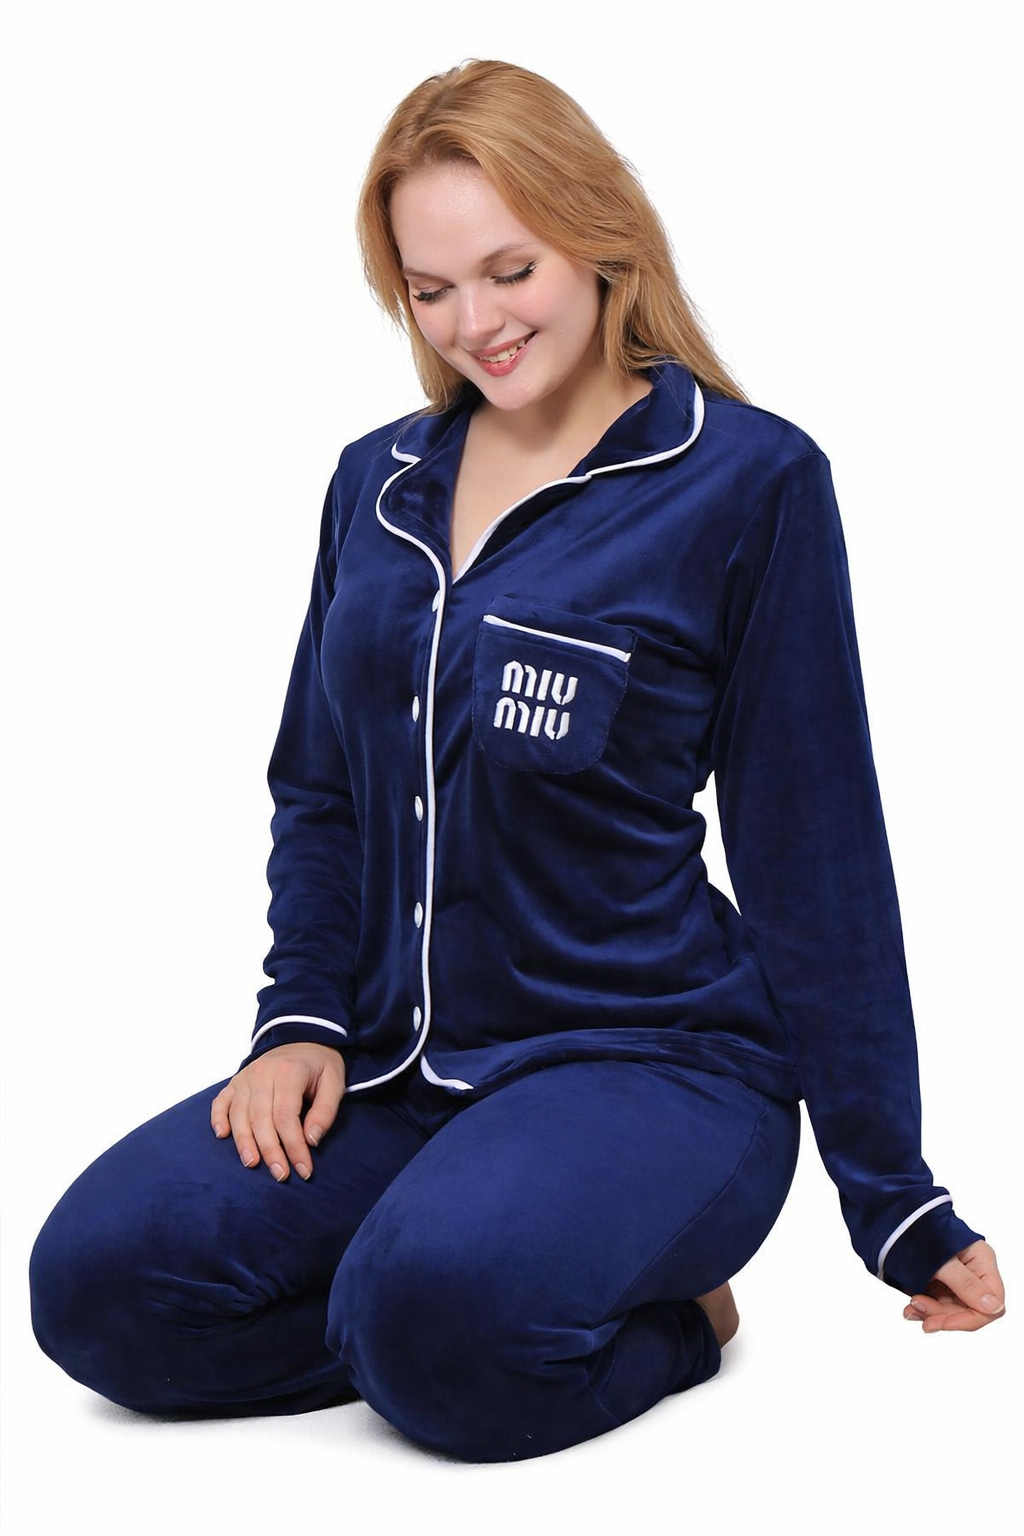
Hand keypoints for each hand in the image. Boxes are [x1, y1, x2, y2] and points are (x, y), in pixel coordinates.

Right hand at [210, 1042, 346, 1181]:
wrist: (303, 1039)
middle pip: (261, 1119)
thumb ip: (325, 1111)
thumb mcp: (335, 1082)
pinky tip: (222, 1136)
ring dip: (244, 1142)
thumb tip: (311, 1141)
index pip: (287, 1116)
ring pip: (239, 1114)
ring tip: (252, 1164)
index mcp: (289, 1072)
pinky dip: (218, 1118)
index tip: (304, 1170)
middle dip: (271, 1151)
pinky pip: (221, 1101)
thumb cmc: (319, 1066)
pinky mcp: (235, 1082)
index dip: (294, 1146)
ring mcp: (246, 1077)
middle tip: (281, 1175)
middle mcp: (262, 1073)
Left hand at [902, 1239, 1005, 1332]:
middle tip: (919, 1311)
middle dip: (943, 1314)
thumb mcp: (940, 1259)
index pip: (991, 1302)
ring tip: (910, 1308)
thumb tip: (994, 1306)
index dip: (970, 1318)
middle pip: (969, 1309)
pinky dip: (925, 1308)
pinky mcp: (940, 1281)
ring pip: (952, 1309)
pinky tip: (911, 1308)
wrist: (892, 1217)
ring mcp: (956, 1277)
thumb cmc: (917, 1229)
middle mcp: (972, 1271)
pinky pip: (938, 1303)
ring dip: (931, 1312)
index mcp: (981, 1261)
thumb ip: (965, 1283)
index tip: (945, 1324)